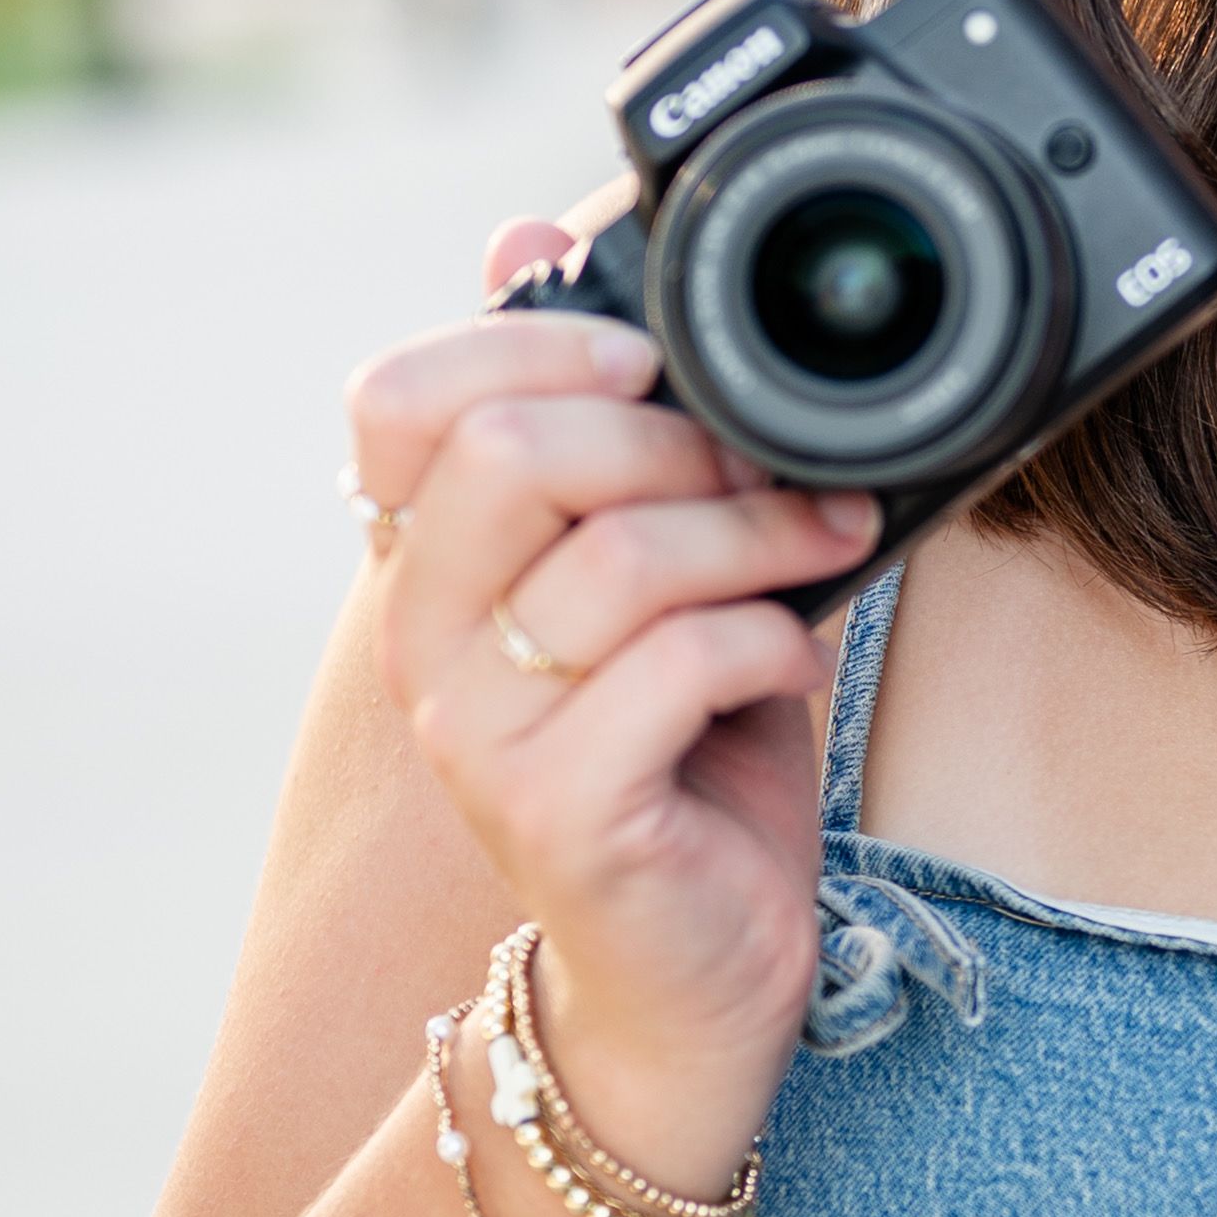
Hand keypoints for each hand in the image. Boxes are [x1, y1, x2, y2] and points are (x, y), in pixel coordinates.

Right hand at [342, 221, 878, 1188]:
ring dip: (757, 531)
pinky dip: (769, 638)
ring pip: (617, 555)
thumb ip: (612, 434)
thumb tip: (529, 239)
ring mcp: (479, 737)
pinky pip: (676, 666)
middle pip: (509, 453)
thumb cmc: (685, 764)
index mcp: (432, 570)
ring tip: (818, 546)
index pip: (397, 399)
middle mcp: (427, 645)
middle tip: (769, 470)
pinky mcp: (559, 813)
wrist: (691, 976)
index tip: (652, 358)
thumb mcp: (655, 576)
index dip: (528, 343)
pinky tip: (792, 658)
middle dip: (674, 437)